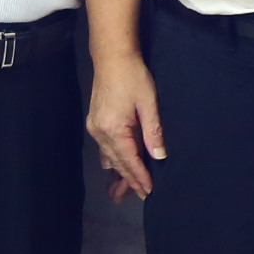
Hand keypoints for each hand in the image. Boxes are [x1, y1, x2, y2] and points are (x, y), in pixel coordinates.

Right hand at [87, 52, 165, 200]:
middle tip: (141, 195)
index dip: (140, 177)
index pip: (130, 160)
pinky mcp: (95, 121)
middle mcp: (100, 132)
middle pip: (117, 162)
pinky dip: (112, 158)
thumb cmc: (134, 76)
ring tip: (128, 187)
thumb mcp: (149, 103)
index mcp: (114, 129)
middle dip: (129, 179)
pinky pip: (103, 147)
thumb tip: (159, 156)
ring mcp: (95, 127)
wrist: (112, 58)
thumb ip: (153, 131)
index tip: (148, 192)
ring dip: (120, 171)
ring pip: (109, 156)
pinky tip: (115, 166)